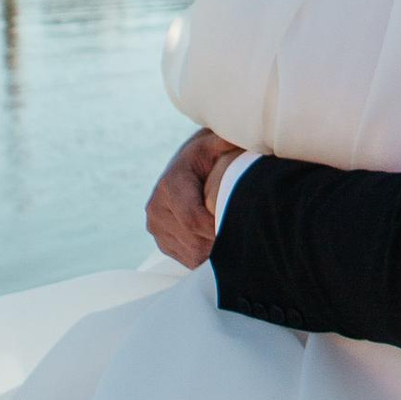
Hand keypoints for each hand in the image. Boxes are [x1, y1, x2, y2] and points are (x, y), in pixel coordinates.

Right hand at [147, 127, 239, 269]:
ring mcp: (156, 226)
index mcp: (171, 184)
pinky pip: (186, 259)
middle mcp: (156, 207)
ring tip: (234, 237)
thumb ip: (229, 142)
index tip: (242, 228)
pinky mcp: (160, 239)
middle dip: (221, 242)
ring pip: (191, 254)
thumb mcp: (218, 143)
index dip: (219, 230)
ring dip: (215, 252)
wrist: (189, 163)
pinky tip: (220, 241)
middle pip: (194, 242)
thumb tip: (243, 140)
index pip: (193, 220)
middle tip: (244, 234)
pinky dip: (206, 256)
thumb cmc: (210, 154)